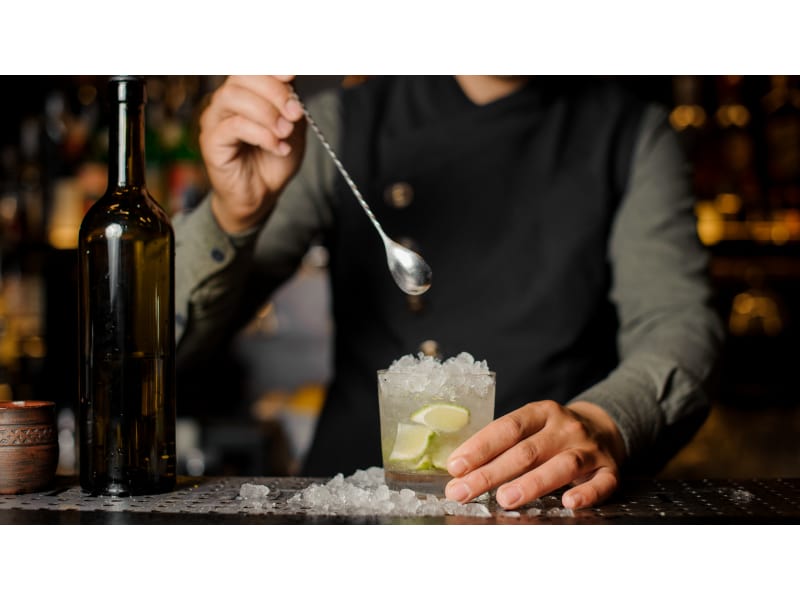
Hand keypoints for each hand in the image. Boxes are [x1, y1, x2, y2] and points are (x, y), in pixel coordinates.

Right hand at [198, 75, 305, 232]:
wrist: (262, 195)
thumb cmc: (273, 160)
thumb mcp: (292, 128)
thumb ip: (291, 105)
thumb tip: (295, 85)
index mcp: (244, 93)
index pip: (251, 68)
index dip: (270, 67)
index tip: (292, 76)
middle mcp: (226, 102)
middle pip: (241, 77)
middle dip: (274, 92)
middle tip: (295, 113)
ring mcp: (215, 120)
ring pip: (233, 97)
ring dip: (266, 113)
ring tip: (285, 132)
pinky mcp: (211, 141)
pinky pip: (233, 126)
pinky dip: (261, 134)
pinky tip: (277, 146)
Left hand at [444, 400, 625, 509]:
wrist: (605, 427)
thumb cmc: (553, 434)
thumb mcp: (532, 428)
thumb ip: (504, 444)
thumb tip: (461, 472)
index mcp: (541, 412)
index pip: (507, 428)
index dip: (480, 447)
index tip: (456, 467)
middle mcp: (565, 428)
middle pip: (527, 451)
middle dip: (492, 473)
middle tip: (464, 491)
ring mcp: (589, 448)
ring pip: (562, 465)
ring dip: (532, 483)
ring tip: (505, 499)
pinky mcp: (610, 469)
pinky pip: (602, 483)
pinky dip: (587, 494)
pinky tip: (569, 504)